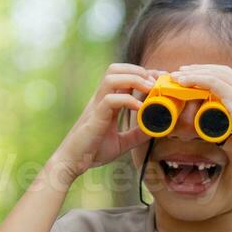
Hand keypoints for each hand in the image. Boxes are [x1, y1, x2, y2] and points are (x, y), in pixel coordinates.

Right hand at [50, 64, 155, 184]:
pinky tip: (140, 108)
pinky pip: (111, 100)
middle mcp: (100, 99)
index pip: (122, 77)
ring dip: (134, 79)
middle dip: (138, 70)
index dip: (142, 73)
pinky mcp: (95, 116)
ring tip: (149, 88)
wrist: (72, 162)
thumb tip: (155, 128)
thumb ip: (137, 134)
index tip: (159, 79)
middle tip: (156, 81)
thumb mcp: (121, 142)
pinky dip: (128, 100)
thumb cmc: (93, 151)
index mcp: (106, 102)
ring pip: (112, 77)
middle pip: (115, 69)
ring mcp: (97, 106)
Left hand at [169, 65, 231, 165]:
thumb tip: (213, 131)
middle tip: (183, 71)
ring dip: (194, 72)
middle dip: (201, 69)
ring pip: (215, 73)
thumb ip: (229, 126)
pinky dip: (196, 79)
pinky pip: (212, 81)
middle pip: (222, 70)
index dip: (213, 72)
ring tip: (178, 75)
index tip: (197, 75)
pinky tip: (183, 81)